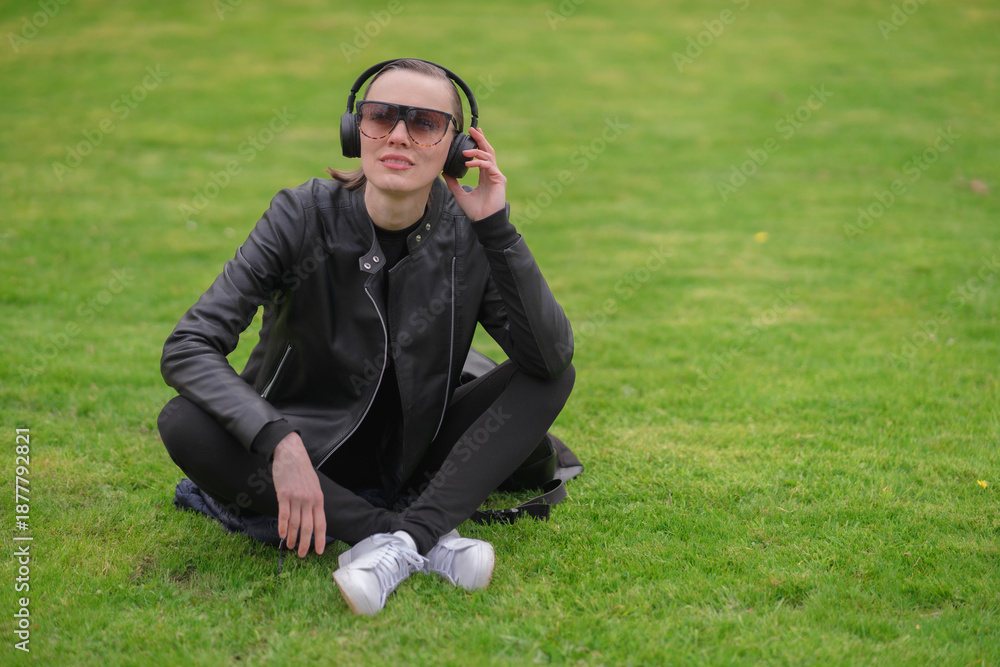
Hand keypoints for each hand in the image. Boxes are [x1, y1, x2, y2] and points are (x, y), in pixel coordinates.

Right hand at [272, 432, 325, 557]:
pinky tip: (282, 535)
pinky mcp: (283, 495)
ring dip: (292, 538)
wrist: (291, 453)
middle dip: (305, 544)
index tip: (318, 552)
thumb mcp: (314, 485)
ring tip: (290, 547)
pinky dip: (282, 527)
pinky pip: (284, 515)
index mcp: (318, 499)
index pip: (321, 524)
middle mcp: (309, 500)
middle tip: (302, 555)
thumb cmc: (302, 470)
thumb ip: (314, 501)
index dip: (320, 539)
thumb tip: (314, 517)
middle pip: (308, 527)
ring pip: (295, 524)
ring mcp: (296, 498)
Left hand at [443, 127, 507, 220]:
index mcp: (484, 176)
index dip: (478, 143)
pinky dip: (478, 163)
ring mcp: (496, 176)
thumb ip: (454, 184)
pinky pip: (488, 166)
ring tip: (464, 151)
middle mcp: (491, 173)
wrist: (484, 221)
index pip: (482, 155)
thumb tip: (444, 173)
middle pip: (488, 151)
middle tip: (473, 129)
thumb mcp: (460, 195)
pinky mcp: (499, 180)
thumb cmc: (475, 211)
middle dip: (481, 139)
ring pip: (489, 156)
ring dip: (476, 151)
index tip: (472, 133)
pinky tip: (468, 163)